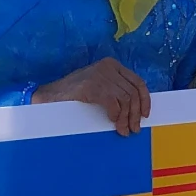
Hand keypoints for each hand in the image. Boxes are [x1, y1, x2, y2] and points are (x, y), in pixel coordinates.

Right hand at [33, 57, 150, 136]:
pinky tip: (113, 122)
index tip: (145, 115)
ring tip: (124, 131)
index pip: (138, 82)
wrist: (49, 95)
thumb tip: (137, 110)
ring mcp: (100, 75)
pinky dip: (116, 115)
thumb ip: (116, 90)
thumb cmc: (75, 94)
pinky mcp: (92, 86)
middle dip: (135, 113)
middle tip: (134, 129)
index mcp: (112, 65)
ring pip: (125, 99)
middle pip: (132, 93)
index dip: (145, 100)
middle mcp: (108, 67)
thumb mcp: (100, 86)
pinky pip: (113, 103)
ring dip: (126, 118)